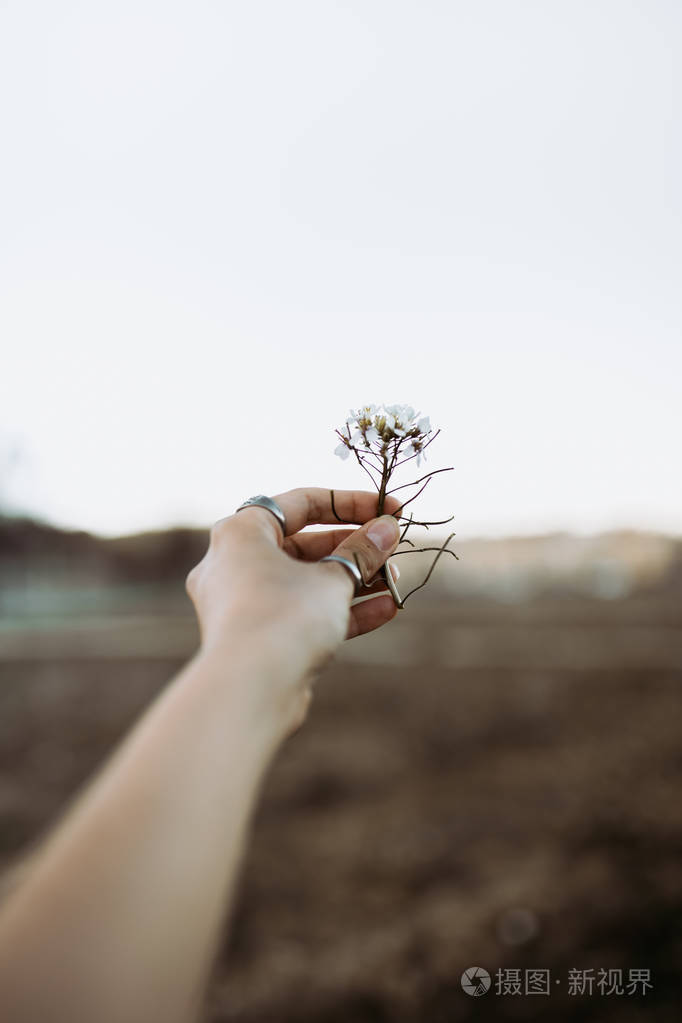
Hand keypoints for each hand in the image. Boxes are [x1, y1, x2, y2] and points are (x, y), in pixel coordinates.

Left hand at [185, 487, 401, 732]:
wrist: (250, 690)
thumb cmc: (285, 618)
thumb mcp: (333, 579)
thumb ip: (362, 550)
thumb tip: (387, 528)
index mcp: (242, 532)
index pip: (302, 503)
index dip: (352, 503)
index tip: (390, 509)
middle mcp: (235, 563)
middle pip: (305, 544)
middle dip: (356, 548)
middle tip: (394, 549)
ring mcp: (244, 603)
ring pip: (306, 582)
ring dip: (353, 580)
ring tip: (395, 582)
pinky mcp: (257, 637)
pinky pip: (301, 613)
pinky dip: (339, 609)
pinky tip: (386, 610)